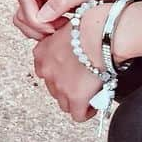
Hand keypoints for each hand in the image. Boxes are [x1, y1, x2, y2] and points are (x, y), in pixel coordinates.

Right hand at [13, 0, 133, 39]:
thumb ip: (64, 0)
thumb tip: (41, 16)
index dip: (34, 17)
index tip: (51, 29)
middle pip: (22, 7)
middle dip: (35, 25)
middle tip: (57, 32)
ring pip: (23, 14)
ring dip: (37, 28)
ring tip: (59, 30)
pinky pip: (33, 17)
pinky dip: (42, 28)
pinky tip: (59, 28)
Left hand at [32, 7, 108, 121]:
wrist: (100, 34)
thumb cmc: (89, 26)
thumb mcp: (65, 29)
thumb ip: (61, 41)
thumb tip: (70, 45)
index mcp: (41, 52)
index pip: (45, 70)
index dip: (59, 72)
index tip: (70, 72)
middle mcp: (47, 70)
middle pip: (53, 88)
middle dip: (67, 87)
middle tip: (81, 82)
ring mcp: (60, 86)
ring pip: (64, 103)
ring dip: (75, 100)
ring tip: (88, 93)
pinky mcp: (76, 98)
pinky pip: (78, 115)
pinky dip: (86, 112)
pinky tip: (93, 105)